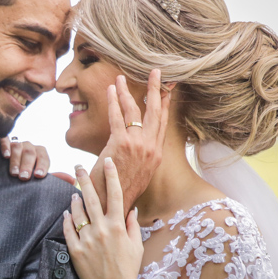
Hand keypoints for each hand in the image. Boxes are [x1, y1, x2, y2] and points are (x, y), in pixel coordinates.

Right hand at [0, 137, 74, 184]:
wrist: (5, 174)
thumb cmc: (25, 176)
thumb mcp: (39, 177)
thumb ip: (54, 178)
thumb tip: (73, 180)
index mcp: (39, 153)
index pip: (43, 157)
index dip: (42, 165)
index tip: (39, 176)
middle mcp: (28, 147)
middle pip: (30, 152)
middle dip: (27, 165)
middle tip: (24, 178)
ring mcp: (16, 144)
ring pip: (17, 147)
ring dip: (16, 160)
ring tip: (14, 173)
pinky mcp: (3, 143)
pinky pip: (5, 141)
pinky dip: (5, 147)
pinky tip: (5, 156)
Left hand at [63, 157, 142, 278]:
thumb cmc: (128, 269)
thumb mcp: (136, 246)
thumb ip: (132, 225)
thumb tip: (131, 209)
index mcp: (118, 226)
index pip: (115, 195)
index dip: (111, 176)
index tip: (108, 162)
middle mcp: (102, 230)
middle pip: (91, 198)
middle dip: (84, 179)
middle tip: (78, 166)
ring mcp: (87, 240)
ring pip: (77, 212)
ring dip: (75, 200)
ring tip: (74, 193)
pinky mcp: (76, 251)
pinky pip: (68, 230)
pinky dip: (67, 220)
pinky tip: (66, 213)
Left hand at [87, 69, 171, 214]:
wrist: (113, 206)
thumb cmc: (120, 191)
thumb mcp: (138, 174)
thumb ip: (140, 158)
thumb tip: (136, 149)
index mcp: (156, 154)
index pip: (163, 123)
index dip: (165, 104)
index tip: (167, 89)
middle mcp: (151, 148)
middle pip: (155, 112)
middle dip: (155, 89)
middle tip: (155, 72)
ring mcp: (137, 145)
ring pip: (134, 112)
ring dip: (127, 92)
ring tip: (120, 78)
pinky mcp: (121, 145)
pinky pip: (117, 118)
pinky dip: (113, 102)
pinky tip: (110, 90)